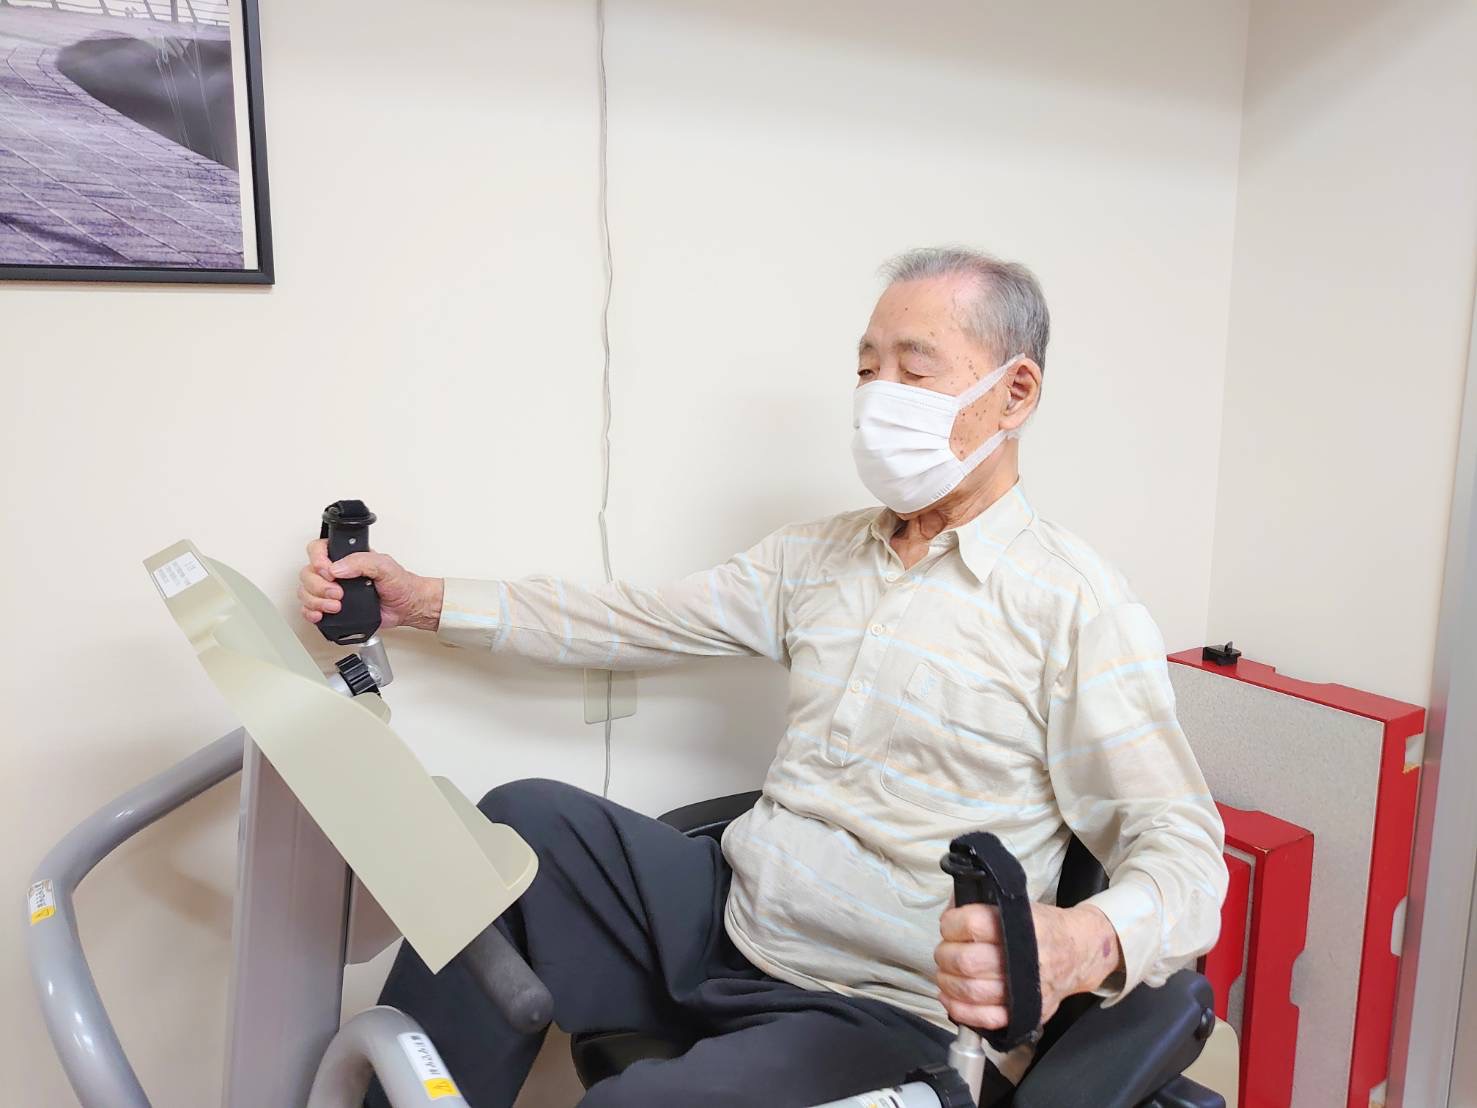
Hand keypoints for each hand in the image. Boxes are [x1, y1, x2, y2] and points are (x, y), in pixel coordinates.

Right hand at [298, 539, 444, 632]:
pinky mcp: (332, 608)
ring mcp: (332, 590)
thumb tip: (338, 567)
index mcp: (346, 556)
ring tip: (337, 606)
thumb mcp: (385, 565)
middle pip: (307, 573)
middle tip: (338, 594)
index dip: (317, 560)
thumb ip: (362, 561)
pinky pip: (309, 609)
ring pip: (306, 592)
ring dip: (316, 601)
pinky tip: (320, 615)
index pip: (317, 549)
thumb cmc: (400, 584)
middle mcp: (336, 572)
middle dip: (319, 586)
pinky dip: (310, 612)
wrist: (407, 607)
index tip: (329, 572)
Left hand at [934, 901, 1121, 1031]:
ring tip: (945, 974)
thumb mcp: (1017, 905)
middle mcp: (1024, 959)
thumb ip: (983, 906)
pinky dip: (961, 1010)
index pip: (973, 924)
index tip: (949, 924)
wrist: (1079, 953)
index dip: (951, 924)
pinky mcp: (1026, 1013)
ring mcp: (1025, 990)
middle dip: (945, 955)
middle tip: (945, 952)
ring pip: (971, 991)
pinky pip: (986, 1018)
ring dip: (948, 983)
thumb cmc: (1043, 927)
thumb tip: (949, 911)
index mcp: (1022, 926)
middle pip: (967, 960)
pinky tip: (950, 999)